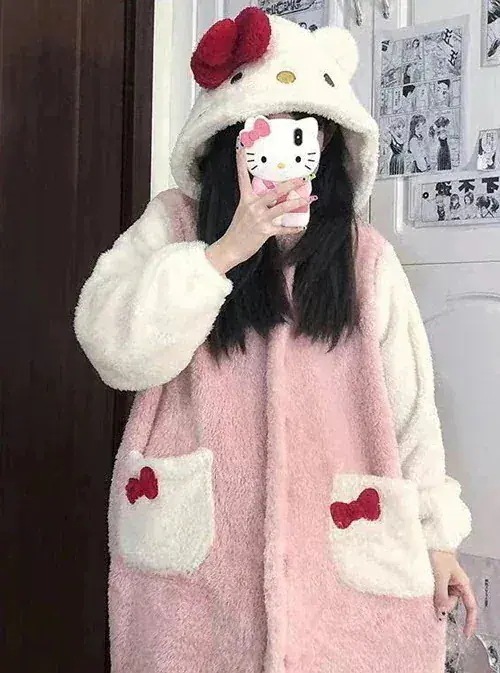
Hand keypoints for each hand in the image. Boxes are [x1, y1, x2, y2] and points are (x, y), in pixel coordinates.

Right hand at [206, 148, 307, 273]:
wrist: (230, 247)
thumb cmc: (238, 230)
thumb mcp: (244, 211)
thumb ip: (257, 203)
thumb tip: (274, 197)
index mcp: (245, 199)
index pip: (242, 177)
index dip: (241, 162)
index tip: (241, 147)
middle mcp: (252, 206)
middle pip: (274, 192)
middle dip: (290, 184)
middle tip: (302, 178)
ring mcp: (259, 218)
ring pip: (281, 208)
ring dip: (296, 203)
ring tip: (308, 199)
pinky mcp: (264, 231)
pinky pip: (282, 228)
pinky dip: (292, 228)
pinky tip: (301, 227)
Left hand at [430, 550, 476, 637]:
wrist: (427, 540)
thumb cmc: (437, 554)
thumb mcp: (439, 577)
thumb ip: (441, 595)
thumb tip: (442, 613)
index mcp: (462, 583)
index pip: (470, 606)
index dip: (469, 621)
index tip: (465, 634)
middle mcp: (456, 584)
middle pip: (452, 603)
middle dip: (442, 604)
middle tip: (432, 596)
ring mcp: (446, 582)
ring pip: (442, 598)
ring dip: (434, 597)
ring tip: (427, 585)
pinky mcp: (436, 579)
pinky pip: (435, 592)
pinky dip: (430, 593)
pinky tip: (424, 588)